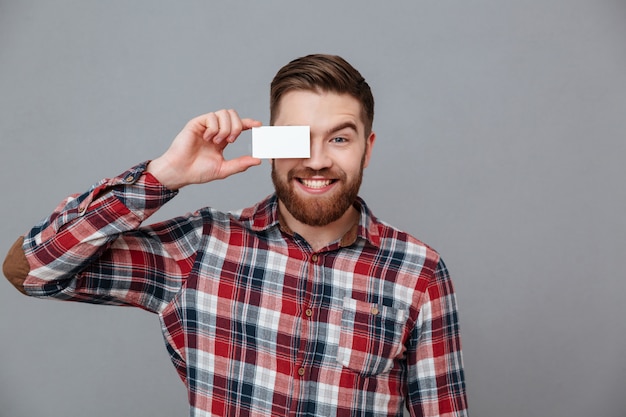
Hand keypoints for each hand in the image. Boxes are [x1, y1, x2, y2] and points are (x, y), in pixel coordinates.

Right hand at [147, 110, 261, 189]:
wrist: (180, 172)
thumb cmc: (198, 172)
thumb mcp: (223, 169)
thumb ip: (240, 164)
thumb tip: (258, 161)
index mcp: (222, 139)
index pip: (238, 126)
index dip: (249, 123)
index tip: (258, 126)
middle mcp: (215, 130)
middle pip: (233, 115)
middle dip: (237, 126)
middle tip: (231, 141)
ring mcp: (205, 126)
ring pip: (224, 113)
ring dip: (225, 128)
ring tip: (218, 141)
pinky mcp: (196, 123)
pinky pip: (212, 117)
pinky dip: (214, 128)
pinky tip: (208, 138)